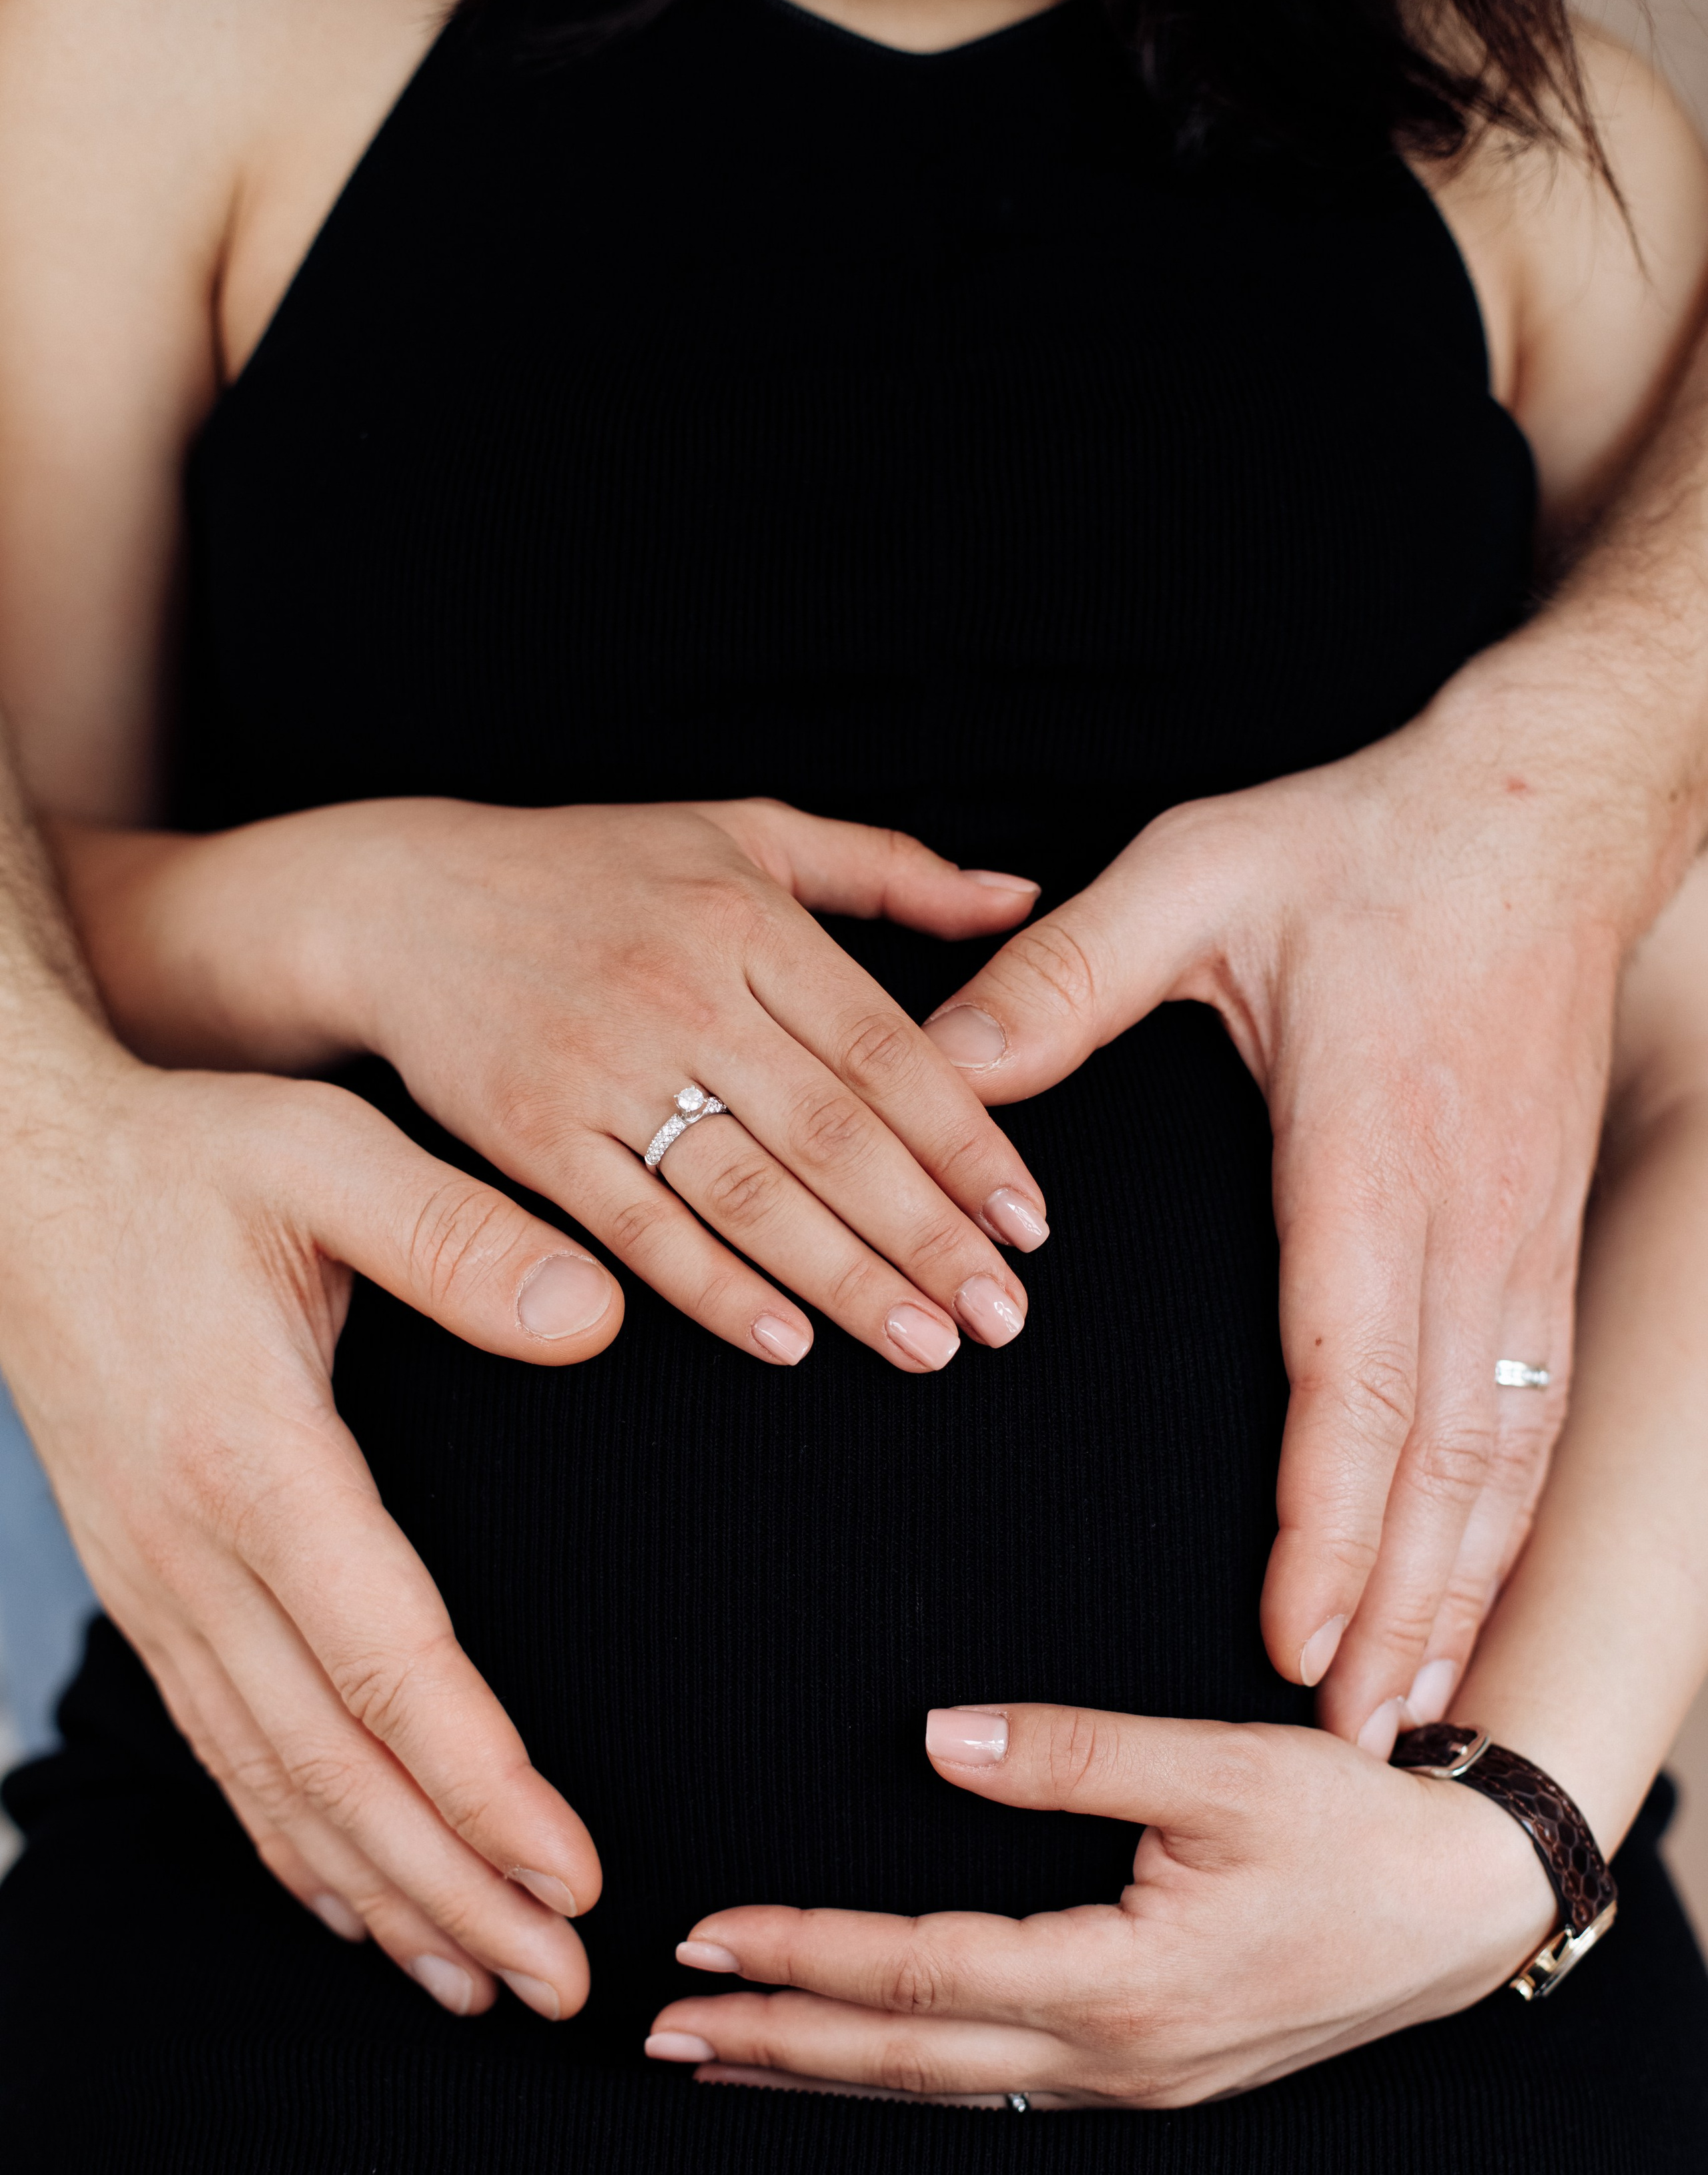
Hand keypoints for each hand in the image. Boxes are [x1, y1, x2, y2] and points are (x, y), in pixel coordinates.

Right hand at [0, 1032, 624, 2016]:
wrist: (23, 1177)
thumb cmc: (187, 1165)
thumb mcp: (329, 1157)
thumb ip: (462, 1240)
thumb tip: (594, 1320)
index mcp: (255, 1463)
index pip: (384, 1664)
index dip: (479, 1785)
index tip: (572, 1876)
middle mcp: (195, 1555)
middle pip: (332, 1765)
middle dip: (450, 1889)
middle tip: (560, 1985)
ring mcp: (161, 1586)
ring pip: (274, 1783)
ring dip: (382, 1893)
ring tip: (482, 1984)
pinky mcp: (152, 1590)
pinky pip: (225, 1749)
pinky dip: (294, 1845)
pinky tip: (358, 1906)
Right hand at [69, 797, 1050, 1374]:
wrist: (397, 900)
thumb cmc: (590, 868)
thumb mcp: (742, 829)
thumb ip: (887, 867)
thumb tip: (1019, 897)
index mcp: (746, 916)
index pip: (887, 1050)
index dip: (967, 1144)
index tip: (1028, 1224)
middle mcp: (682, 989)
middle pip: (833, 1135)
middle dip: (929, 1236)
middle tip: (1002, 1317)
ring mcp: (600, 1066)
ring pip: (747, 1191)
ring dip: (846, 1280)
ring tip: (925, 1345)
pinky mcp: (529, 1132)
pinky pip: (635, 1225)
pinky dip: (711, 1288)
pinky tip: (786, 1342)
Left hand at [646, 1703, 1556, 2107]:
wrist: (1466, 1903)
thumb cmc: (1355, 1827)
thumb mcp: (1225, 1767)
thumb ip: (1076, 1751)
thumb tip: (937, 1738)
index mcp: (1124, 1982)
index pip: (923, 1972)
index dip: (806, 1953)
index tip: (707, 1933)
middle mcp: (1114, 2054)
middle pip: (906, 2058)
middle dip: (776, 2041)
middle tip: (663, 2027)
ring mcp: (1131, 2079)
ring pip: (944, 2089)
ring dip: (825, 2072)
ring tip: (722, 2060)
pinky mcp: (1148, 2072)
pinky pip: (995, 2085)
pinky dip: (905, 2076)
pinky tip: (857, 2065)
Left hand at [918, 676, 1656, 1744]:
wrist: (1546, 806)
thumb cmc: (1368, 847)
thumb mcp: (1193, 880)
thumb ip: (1058, 982)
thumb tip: (933, 1064)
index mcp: (1371, 1153)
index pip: (1354, 1372)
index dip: (1328, 1520)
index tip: (1291, 1635)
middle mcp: (1465, 1219)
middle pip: (1441, 1453)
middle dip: (1396, 1607)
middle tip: (1354, 1746)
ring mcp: (1522, 1235)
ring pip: (1503, 1450)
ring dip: (1458, 1586)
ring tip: (1414, 1711)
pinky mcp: (1544, 1235)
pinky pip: (1537, 1408)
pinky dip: (1505, 1518)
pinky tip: (1472, 1587)